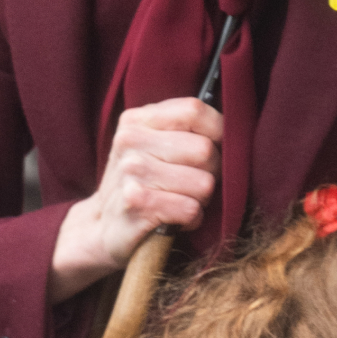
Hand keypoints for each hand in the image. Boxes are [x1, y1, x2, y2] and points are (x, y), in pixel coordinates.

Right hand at [49, 97, 221, 302]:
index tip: (220, 147)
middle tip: (196, 184)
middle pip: (205, 149)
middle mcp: (130, 141)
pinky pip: (191, 209)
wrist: (102, 228)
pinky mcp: (137, 205)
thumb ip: (183, 128)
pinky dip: (192, 219)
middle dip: (212, 172)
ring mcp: (131, 172)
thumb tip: (234, 123)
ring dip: (202, 199)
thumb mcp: (151, 145)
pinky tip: (176, 219)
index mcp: (137, 120)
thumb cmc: (140, 183)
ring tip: (183, 201)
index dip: (219, 130)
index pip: (194, 110)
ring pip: (203, 183)